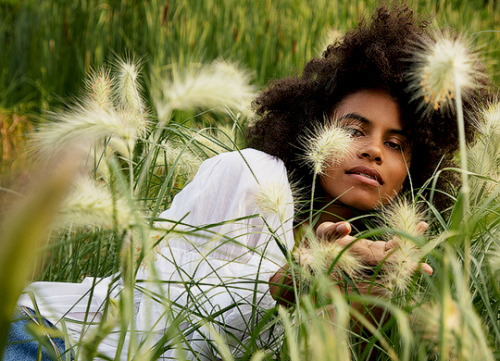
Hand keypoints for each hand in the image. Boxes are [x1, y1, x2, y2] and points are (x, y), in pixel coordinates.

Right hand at [315, 221, 432, 274]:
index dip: (396, 259)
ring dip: (413, 243)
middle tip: (429, 270)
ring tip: (425, 227)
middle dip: (410, 262)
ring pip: (398, 252)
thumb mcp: (322, 235)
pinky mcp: (375, 249)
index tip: (411, 257)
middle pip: (395, 261)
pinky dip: (406, 238)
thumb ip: (332, 231)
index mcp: (360, 255)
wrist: (318, 253)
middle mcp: (370, 258)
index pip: (381, 260)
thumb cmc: (318, 243)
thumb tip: (346, 227)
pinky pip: (394, 245)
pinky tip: (419, 227)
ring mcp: (374, 254)